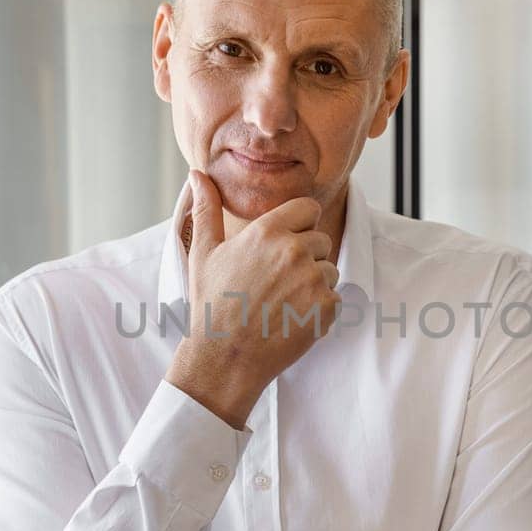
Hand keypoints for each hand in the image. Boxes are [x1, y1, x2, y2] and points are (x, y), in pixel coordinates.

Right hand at [167, 169, 340, 428]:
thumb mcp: (203, 252)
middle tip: (276, 284)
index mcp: (267, 231)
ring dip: (313, 286)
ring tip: (281, 304)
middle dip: (305, 259)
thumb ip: (206, 208)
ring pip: (328, 271)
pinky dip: (319, 311)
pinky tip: (291, 320)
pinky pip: (334, 299)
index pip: (308, 209)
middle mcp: (294, 251)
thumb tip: (197, 173)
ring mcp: (313, 280)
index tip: (284, 246)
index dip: (299, 226)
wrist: (224, 357)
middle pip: (320, 241)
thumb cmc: (211, 305)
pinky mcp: (326, 308)